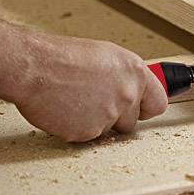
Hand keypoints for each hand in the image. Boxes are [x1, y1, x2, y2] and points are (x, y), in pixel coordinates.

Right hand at [12, 33, 167, 141]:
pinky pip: (87, 137)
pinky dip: (76, 129)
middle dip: (115, 117)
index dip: (146, 108)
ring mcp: (110, 114)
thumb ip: (124, 76)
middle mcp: (128, 94)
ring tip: (76, 102)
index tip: (141, 111)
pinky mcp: (89, 131)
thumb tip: (129, 89)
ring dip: (95, 123)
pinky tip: (66, 111)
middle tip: (93, 103)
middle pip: (131, 121)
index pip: (158, 102)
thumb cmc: (62, 58)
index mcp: (135, 72)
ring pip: (108, 130)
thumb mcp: (105, 56)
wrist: (34, 68)